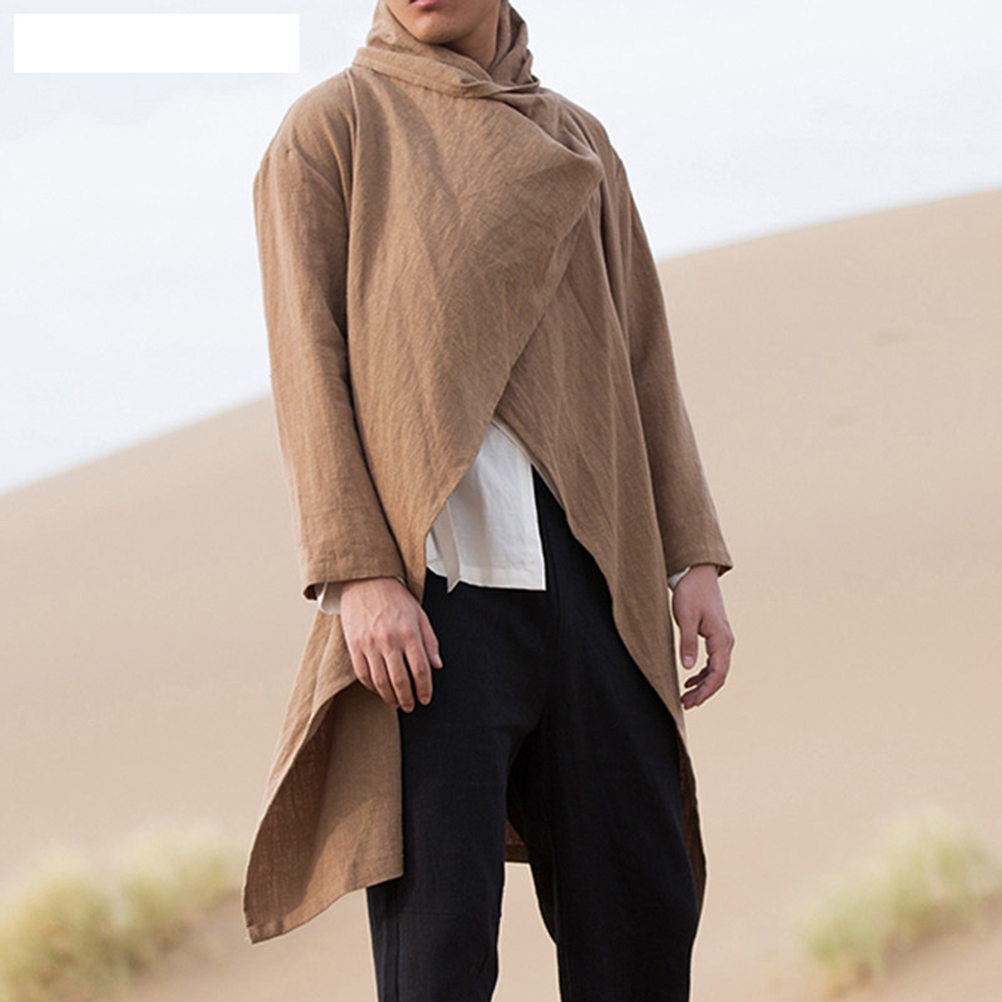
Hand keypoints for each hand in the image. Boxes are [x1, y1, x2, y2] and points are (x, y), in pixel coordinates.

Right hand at [339, 576, 442, 711]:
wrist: (366, 581)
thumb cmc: (395, 598)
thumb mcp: (419, 615)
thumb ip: (430, 641)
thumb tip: (437, 665)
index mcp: (409, 633)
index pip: (420, 669)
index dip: (425, 688)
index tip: (426, 698)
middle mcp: (389, 641)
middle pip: (401, 680)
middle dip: (408, 698)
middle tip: (411, 706)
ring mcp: (369, 644)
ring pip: (381, 682)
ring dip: (390, 697)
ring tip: (396, 703)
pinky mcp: (354, 646)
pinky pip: (363, 674)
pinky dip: (372, 687)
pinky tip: (379, 690)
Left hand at [671, 564, 733, 708]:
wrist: (698, 574)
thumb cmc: (691, 593)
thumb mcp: (686, 618)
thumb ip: (688, 643)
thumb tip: (688, 668)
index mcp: (721, 639)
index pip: (717, 673)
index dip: (705, 691)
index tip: (691, 702)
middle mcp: (726, 641)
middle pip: (719, 675)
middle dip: (704, 692)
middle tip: (686, 704)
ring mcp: (722, 638)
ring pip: (716, 669)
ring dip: (703, 685)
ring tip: (686, 697)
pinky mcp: (715, 635)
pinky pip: (713, 661)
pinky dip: (702, 673)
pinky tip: (689, 679)